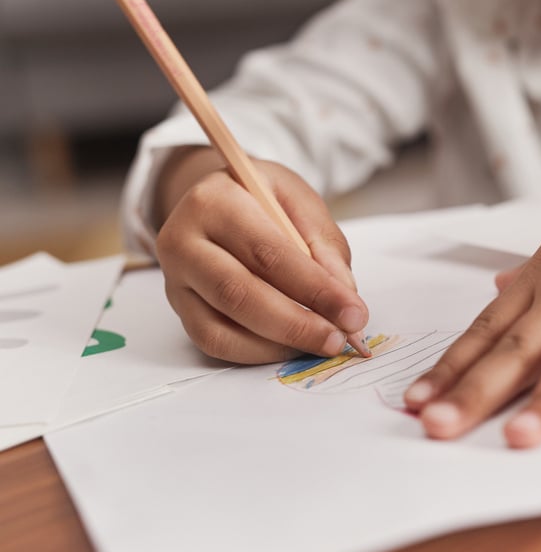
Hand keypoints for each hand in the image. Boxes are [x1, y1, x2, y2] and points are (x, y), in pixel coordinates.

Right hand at [155, 151, 368, 362]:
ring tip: (319, 344)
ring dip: (278, 344)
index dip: (315, 289)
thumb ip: (324, 244)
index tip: (354, 313)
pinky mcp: (179, 309)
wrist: (215, 202)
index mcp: (214, 202)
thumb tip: (343, 294)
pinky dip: (257, 352)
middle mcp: (183, 241)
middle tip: (338, 339)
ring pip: (221, 327)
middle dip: (297, 324)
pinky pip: (213, 342)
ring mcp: (175, 279)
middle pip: (239, 294)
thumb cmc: (261, 199)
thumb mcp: (298, 200)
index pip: (268, 253)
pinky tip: (289, 347)